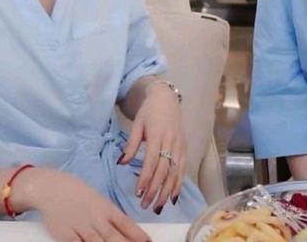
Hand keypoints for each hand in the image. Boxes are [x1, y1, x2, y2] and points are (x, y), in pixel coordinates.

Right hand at [17, 168, 149, 241]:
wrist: (51, 188)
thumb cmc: (77, 194)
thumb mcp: (97, 201)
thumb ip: (109, 217)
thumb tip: (124, 231)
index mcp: (105, 207)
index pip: (125, 223)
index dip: (137, 234)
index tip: (148, 241)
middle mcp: (95, 218)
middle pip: (113, 237)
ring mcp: (80, 227)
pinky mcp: (65, 236)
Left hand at [119, 84, 184, 212]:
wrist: (166, 98)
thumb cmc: (149, 112)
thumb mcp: (137, 124)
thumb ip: (131, 145)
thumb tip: (122, 163)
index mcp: (157, 135)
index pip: (152, 161)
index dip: (145, 178)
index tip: (138, 193)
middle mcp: (170, 142)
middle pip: (164, 170)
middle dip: (155, 190)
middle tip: (145, 205)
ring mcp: (179, 146)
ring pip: (175, 173)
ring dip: (167, 192)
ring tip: (158, 207)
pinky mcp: (184, 148)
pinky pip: (183, 169)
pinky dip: (179, 184)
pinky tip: (173, 198)